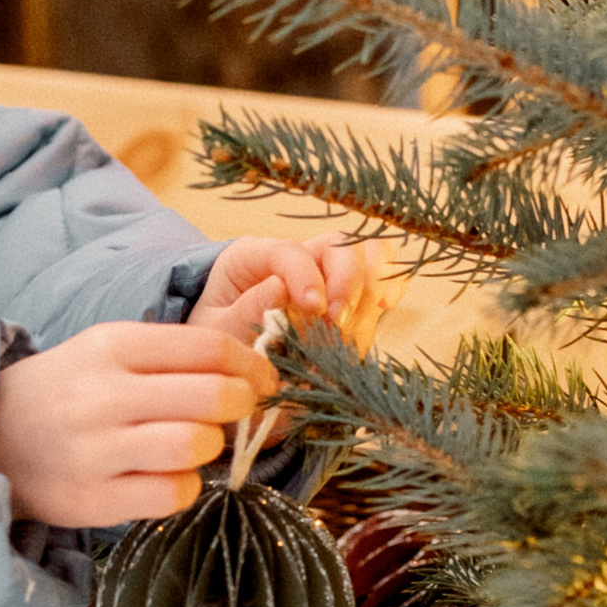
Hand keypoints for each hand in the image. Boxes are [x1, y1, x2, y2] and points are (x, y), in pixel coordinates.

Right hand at [0, 319, 277, 528]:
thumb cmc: (69, 390)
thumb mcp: (109, 352)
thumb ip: (174, 357)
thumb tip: (256, 373)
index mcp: (112, 346)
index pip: (208, 348)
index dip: (252, 366)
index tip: (264, 380)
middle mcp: (103, 395)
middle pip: (213, 396)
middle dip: (242, 406)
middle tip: (239, 413)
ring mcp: (96, 450)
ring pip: (195, 445)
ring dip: (211, 448)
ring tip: (197, 445)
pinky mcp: (94, 499)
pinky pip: (172, 493)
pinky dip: (185, 487)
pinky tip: (170, 477)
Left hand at [186, 232, 385, 355]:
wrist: (229, 362)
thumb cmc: (218, 343)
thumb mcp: (215, 330)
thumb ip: (243, 313)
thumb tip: (281, 289)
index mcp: (252, 257)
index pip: (289, 251)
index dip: (306, 276)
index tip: (314, 309)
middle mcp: (296, 258)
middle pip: (338, 245)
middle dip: (346, 282)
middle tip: (337, 324)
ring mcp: (327, 274)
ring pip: (367, 257)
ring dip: (371, 290)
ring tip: (354, 327)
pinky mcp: (350, 294)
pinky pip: (383, 275)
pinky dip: (390, 287)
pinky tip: (382, 308)